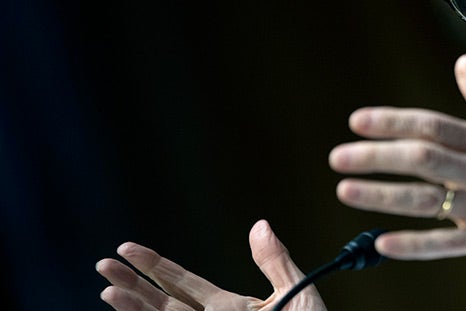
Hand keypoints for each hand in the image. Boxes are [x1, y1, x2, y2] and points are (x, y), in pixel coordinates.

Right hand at [96, 219, 326, 310]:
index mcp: (231, 308)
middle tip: (104, 263)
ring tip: (108, 292)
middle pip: (163, 304)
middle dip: (133, 285)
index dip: (156, 266)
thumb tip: (259, 225)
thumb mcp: (298, 294)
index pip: (184, 284)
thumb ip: (275, 263)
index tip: (127, 248)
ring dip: (134, 310)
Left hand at [329, 54, 465, 295]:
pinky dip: (415, 244)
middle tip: (338, 156)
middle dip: (377, 155)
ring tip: (345, 190)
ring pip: (429, 200)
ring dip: (384, 195)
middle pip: (424, 158)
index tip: (358, 121)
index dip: (394, 122)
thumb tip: (462, 61)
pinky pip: (447, 244)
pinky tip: (383, 243)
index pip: (434, 125)